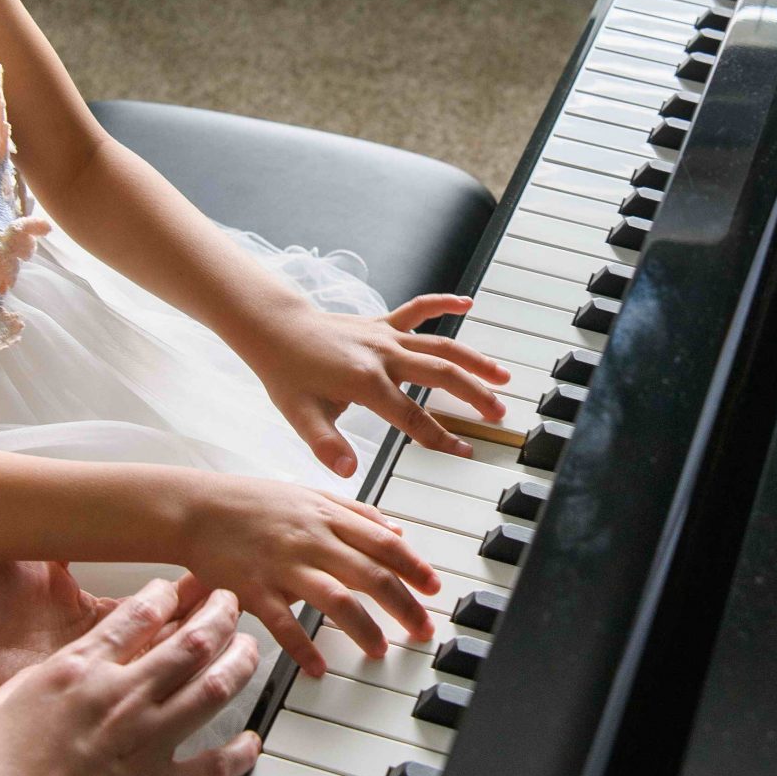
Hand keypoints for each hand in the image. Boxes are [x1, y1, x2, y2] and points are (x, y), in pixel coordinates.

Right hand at [0, 576, 261, 775]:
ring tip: (251, 652)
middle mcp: (120, 699)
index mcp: (77, 673)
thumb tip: (54, 674)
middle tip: (230, 605)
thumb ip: (35, 683)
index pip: (138, 615)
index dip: (167, 595)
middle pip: (192, 640)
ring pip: (216, 687)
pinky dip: (241, 752)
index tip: (178, 591)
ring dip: (242, 663)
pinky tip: (249, 743)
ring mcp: (147, 744)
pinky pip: (218, 765)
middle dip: (220, 614)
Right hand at [169, 468, 439, 673]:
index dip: (414, 567)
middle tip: (422, 629)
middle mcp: (311, 538)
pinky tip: (319, 668)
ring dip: (363, 629)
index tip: (434, 589)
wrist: (196, 508)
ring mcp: (283, 564)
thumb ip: (355, 513)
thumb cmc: (252, 504)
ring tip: (379, 651)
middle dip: (403, 605)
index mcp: (327, 516)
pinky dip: (304, 648)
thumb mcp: (310, 496)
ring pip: (335, 598)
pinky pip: (284, 623)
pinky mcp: (254, 588)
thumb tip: (398, 531)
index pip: (383, 543)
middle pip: (370, 573)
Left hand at [243, 293, 513, 476]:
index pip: (413, 417)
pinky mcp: (382, 322)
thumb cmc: (286, 372)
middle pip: (441, 375)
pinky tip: (467, 305)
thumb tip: (348, 471)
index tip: (464, 451)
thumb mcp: (300, 415)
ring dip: (473, 360)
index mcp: (367, 382)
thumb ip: (326, 445)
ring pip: (440, 345)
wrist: (274, 328)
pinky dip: (443, 304)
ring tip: (501, 376)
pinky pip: (418, 309)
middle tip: (499, 414)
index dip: (441, 437)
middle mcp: (384, 355)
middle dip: (474, 396)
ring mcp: (386, 336)